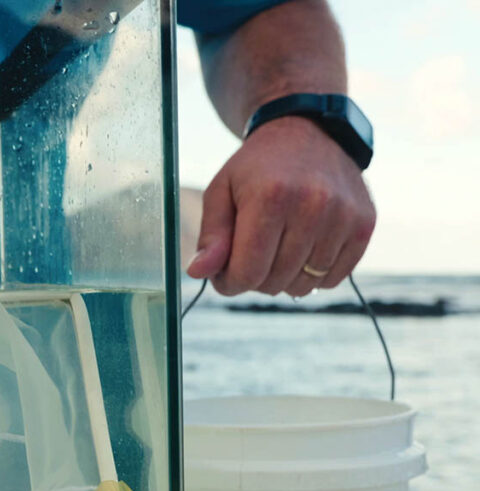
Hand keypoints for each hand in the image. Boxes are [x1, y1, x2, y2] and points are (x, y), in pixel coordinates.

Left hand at [187, 116, 375, 296]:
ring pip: (303, 286)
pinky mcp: (364, 224)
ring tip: (277, 247)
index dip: (228, 282)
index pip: (246, 273)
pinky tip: (303, 248)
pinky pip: (333, 279)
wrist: (308, 131)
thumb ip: (211, 236)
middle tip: (251, 253)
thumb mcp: (221, 192)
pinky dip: (313, 275)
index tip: (224, 271)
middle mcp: (313, 205)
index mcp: (271, 197)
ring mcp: (344, 216)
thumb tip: (198, 272)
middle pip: (273, 283)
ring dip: (283, 278)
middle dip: (253, 278)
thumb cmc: (256, 169)